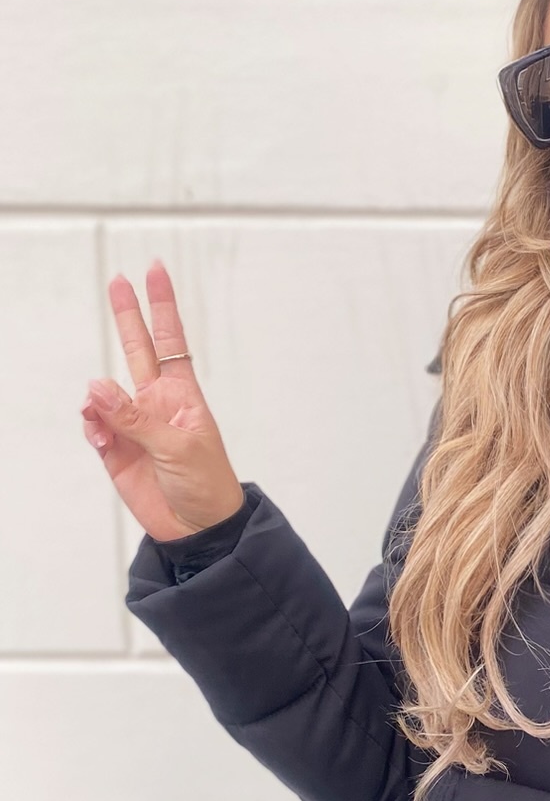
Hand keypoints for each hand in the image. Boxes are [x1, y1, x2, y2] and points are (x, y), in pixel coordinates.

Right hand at [80, 261, 244, 542]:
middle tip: (117, 281)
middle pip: (137, 349)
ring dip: (100, 399)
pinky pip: (95, 425)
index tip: (155, 271)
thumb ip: (136, 418)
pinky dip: (92, 425)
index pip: (170, 341)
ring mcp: (134, 425)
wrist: (198, 529)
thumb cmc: (206, 485)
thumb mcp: (178, 447)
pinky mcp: (116, 450)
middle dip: (127, 316)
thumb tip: (96, 388)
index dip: (162, 307)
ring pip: (105, 394)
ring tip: (103, 417)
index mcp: (182, 396)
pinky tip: (99, 435)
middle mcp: (156, 404)